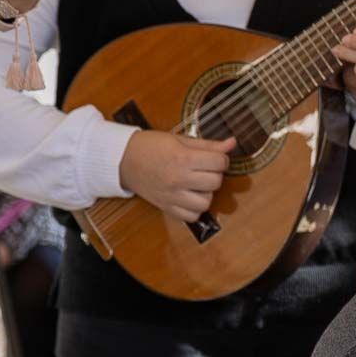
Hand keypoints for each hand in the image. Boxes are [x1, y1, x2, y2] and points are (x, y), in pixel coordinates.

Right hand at [118, 131, 235, 222]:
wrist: (122, 159)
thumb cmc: (151, 146)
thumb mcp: (180, 139)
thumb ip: (208, 145)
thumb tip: (232, 144)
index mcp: (182, 158)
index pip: (220, 163)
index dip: (221, 159)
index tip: (214, 158)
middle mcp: (178, 179)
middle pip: (216, 182)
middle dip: (215, 174)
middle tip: (204, 169)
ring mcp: (172, 196)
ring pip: (206, 202)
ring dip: (206, 193)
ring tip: (198, 184)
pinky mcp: (166, 207)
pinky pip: (192, 217)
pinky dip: (195, 209)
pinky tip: (190, 196)